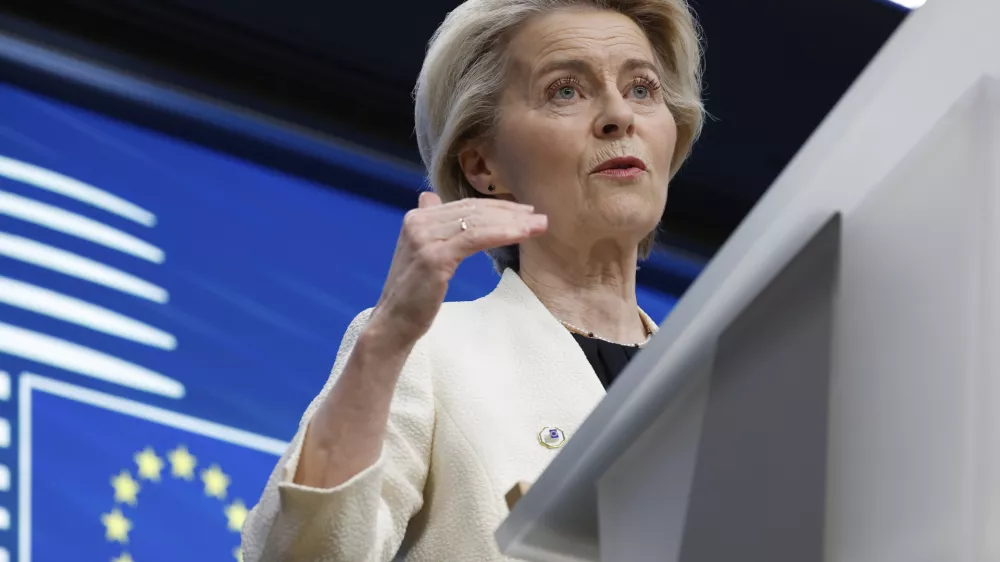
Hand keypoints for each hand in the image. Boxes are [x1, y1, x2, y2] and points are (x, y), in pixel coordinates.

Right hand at [369, 191, 546, 346]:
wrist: (394, 323)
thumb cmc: (414, 294)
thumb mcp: (422, 253)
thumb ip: (430, 225)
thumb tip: (431, 197)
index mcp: (417, 218)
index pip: (465, 207)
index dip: (497, 207)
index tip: (524, 212)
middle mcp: (418, 222)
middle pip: (473, 211)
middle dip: (510, 213)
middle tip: (539, 218)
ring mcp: (425, 238)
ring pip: (478, 223)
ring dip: (513, 223)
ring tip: (539, 226)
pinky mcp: (434, 257)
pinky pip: (475, 239)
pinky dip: (502, 234)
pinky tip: (522, 235)